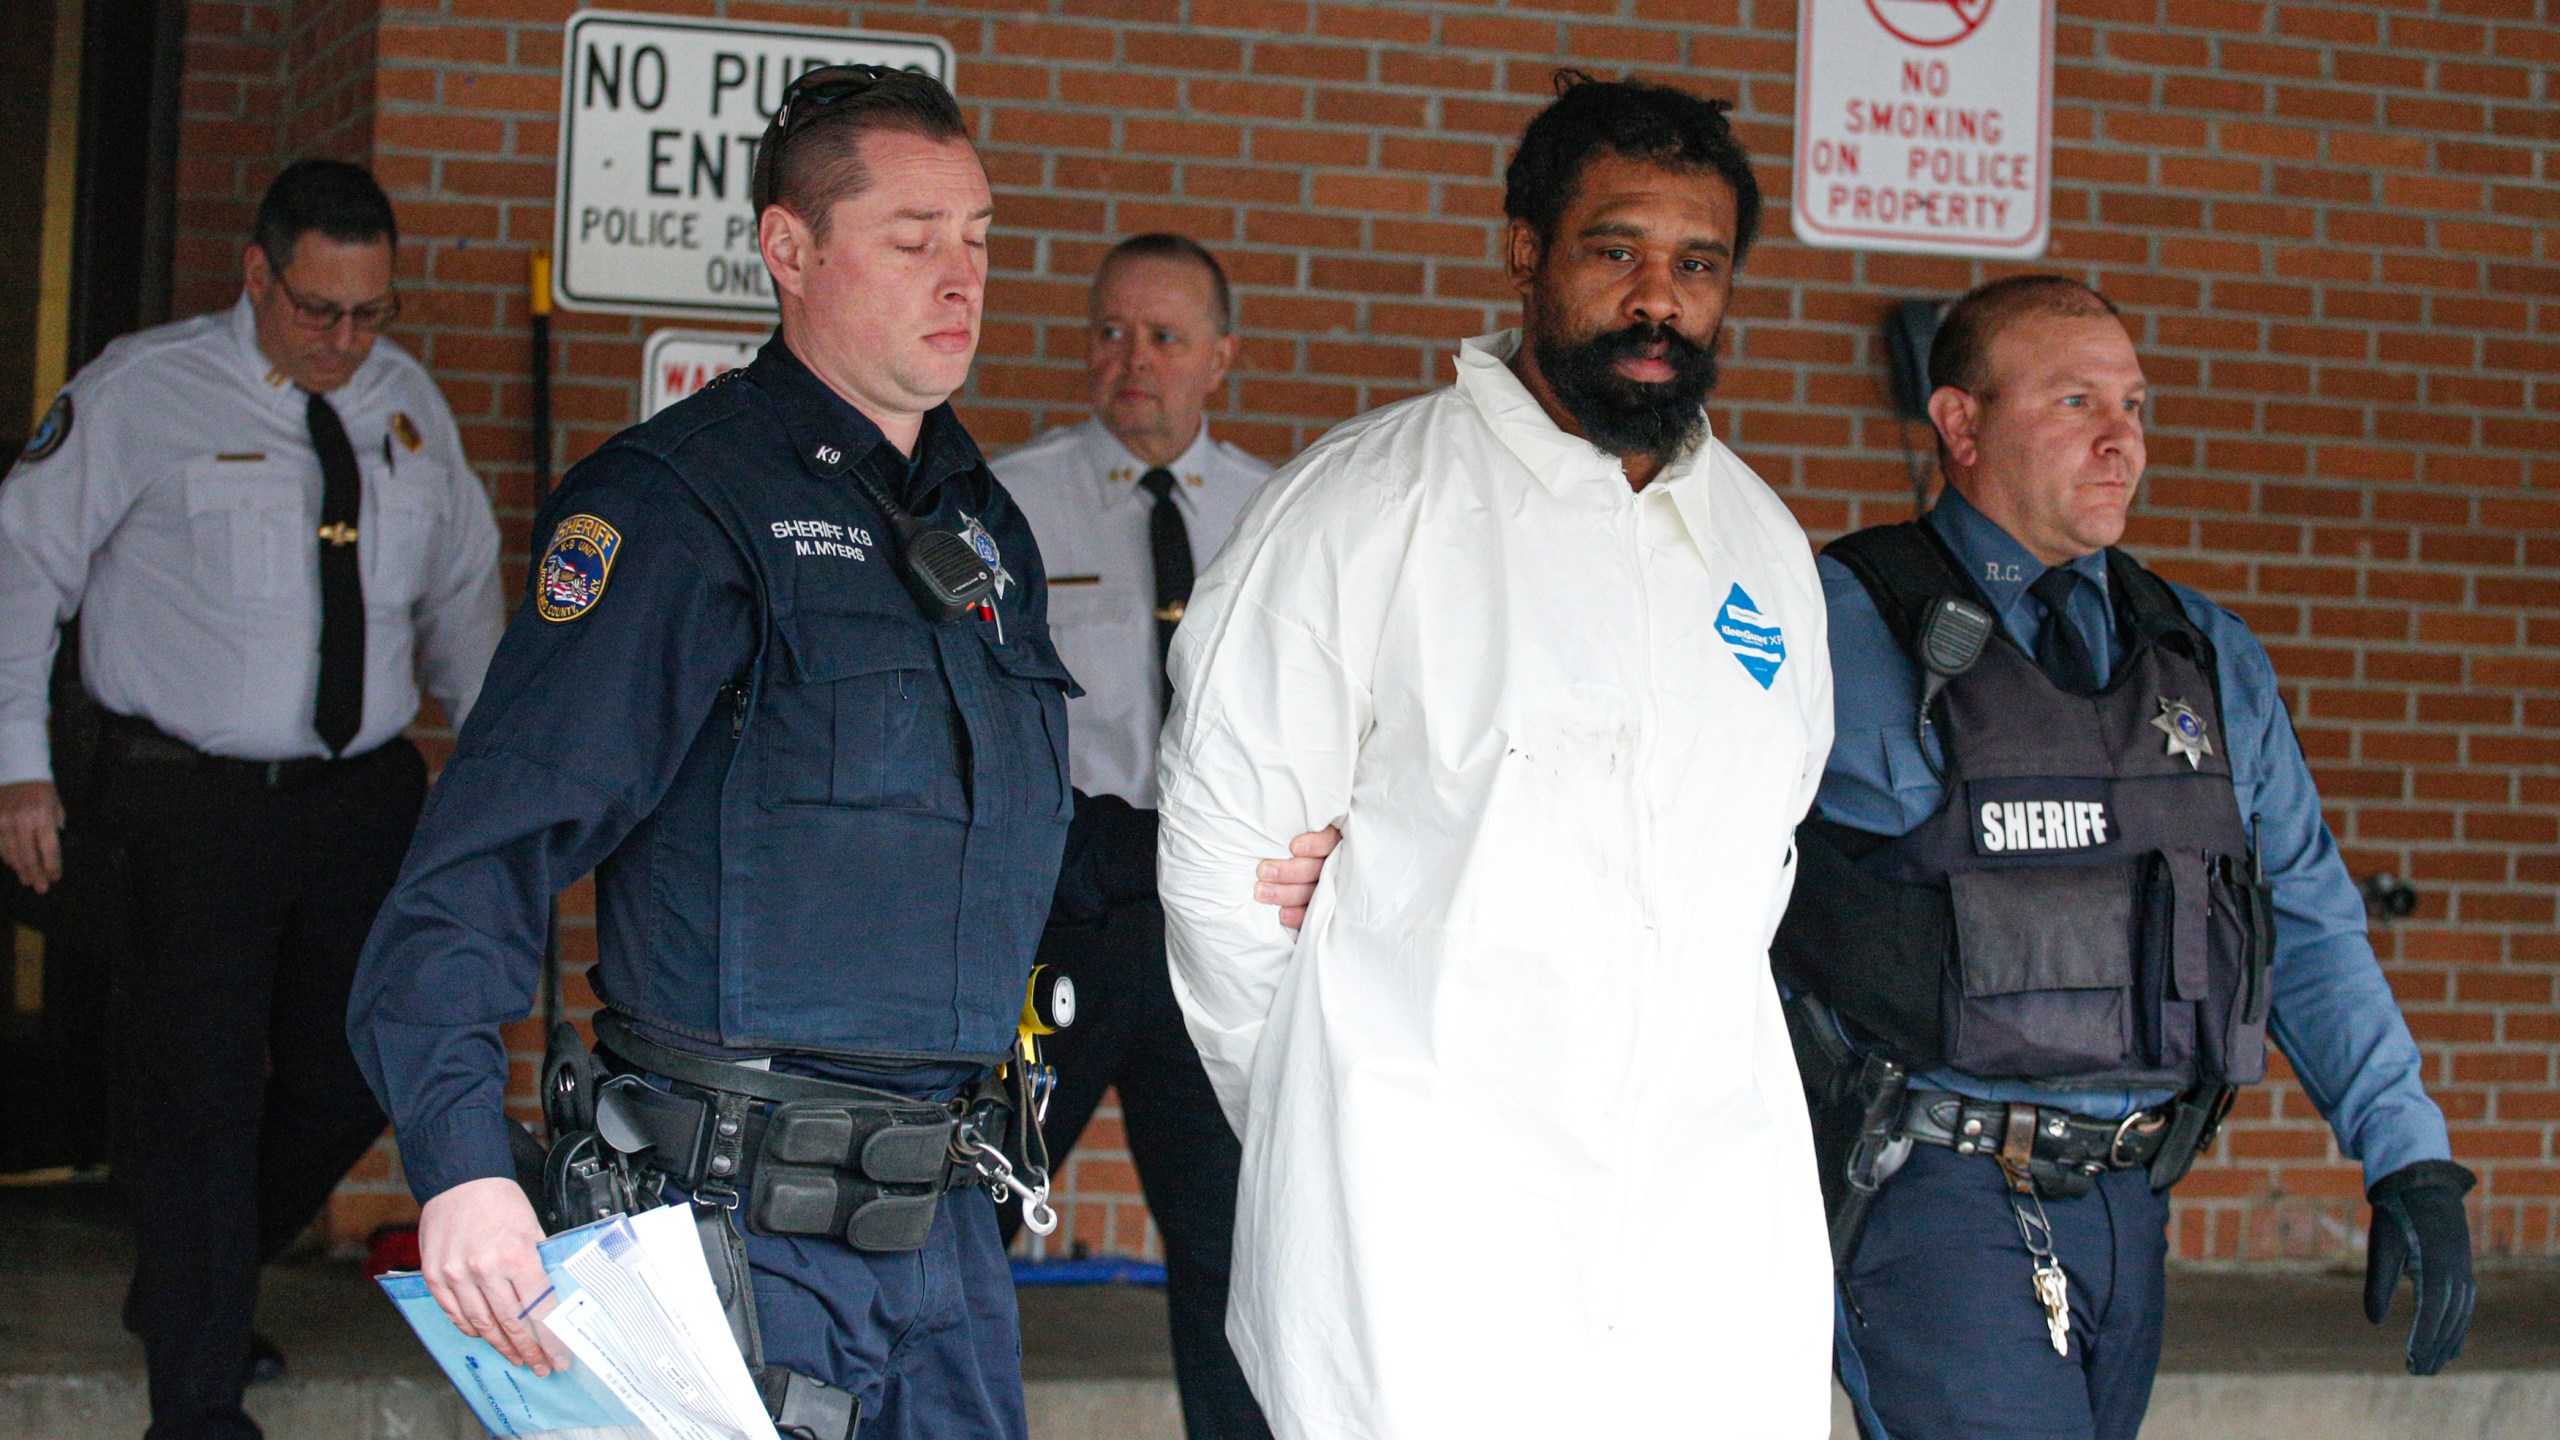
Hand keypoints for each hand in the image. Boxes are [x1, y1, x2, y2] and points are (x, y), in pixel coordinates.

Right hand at [0, 780, 63, 894]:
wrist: (17, 769)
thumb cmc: (41, 788)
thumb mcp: (56, 804)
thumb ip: (55, 825)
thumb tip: (52, 849)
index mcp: (43, 815)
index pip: (49, 847)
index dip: (52, 865)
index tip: (55, 877)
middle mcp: (23, 819)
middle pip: (29, 854)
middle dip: (36, 874)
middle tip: (42, 888)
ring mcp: (5, 820)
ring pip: (12, 852)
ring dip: (21, 869)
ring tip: (28, 881)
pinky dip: (7, 858)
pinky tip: (14, 867)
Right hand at [419, 1177, 559, 1373]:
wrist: (460, 1180)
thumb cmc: (499, 1200)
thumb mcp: (533, 1228)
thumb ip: (539, 1264)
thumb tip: (551, 1300)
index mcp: (516, 1255)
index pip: (539, 1309)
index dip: (550, 1339)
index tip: (559, 1357)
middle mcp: (485, 1269)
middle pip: (511, 1323)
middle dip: (529, 1350)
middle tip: (540, 1366)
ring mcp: (457, 1275)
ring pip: (482, 1324)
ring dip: (501, 1346)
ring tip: (516, 1358)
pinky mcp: (436, 1276)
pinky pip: (455, 1314)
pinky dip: (471, 1329)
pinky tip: (485, 1336)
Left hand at [1254, 826, 1339, 929]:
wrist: (1275, 864)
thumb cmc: (1277, 833)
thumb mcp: (1290, 818)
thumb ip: (1290, 817)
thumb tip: (1269, 795)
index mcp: (1331, 838)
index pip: (1330, 841)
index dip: (1315, 845)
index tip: (1294, 847)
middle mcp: (1332, 861)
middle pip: (1318, 868)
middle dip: (1289, 871)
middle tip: (1263, 871)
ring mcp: (1327, 885)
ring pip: (1313, 892)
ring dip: (1286, 893)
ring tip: (1261, 892)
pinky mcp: (1319, 905)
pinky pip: (1312, 913)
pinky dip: (1298, 915)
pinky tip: (1282, 915)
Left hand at [2364, 1159, 2477, 1375]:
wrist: (2421, 1182)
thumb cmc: (2396, 1213)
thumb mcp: (2382, 1244)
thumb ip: (2378, 1282)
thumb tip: (2374, 1320)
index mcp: (2437, 1266)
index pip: (2432, 1313)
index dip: (2423, 1340)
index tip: (2411, 1362)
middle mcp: (2457, 1272)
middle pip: (2449, 1320)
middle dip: (2434, 1349)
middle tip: (2417, 1373)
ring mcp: (2464, 1270)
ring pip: (2460, 1316)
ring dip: (2448, 1342)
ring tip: (2433, 1365)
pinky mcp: (2462, 1268)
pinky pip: (2463, 1305)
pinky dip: (2457, 1326)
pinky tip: (2449, 1343)